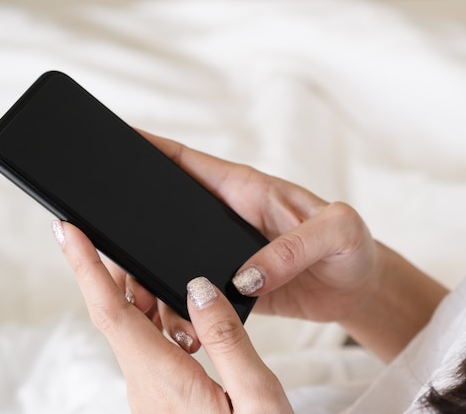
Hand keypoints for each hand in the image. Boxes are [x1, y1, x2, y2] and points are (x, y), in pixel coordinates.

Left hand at [53, 221, 293, 413]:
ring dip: (157, 304)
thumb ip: (227, 339)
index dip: (86, 268)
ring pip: (136, 331)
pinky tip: (198, 329)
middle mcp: (146, 388)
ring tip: (197, 304)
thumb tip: (198, 287)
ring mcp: (149, 395)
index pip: (113, 313)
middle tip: (161, 256)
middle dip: (130, 277)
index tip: (67, 232)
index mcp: (166, 381)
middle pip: (121, 315)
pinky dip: (166, 326)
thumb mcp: (258, 396)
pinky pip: (151, 349)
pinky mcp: (160, 397)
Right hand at [137, 130, 446, 361]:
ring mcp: (224, 252)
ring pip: (169, 255)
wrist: (358, 289)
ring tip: (140, 297)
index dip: (145, 148)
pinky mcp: (229, 287)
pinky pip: (191, 291)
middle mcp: (226, 218)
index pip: (185, 161)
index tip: (107, 144)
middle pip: (163, 212)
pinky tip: (168, 320)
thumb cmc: (351, 247)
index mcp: (244, 190)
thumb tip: (244, 278)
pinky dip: (174, 304)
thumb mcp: (336, 233)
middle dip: (131, 226)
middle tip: (112, 251)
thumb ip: (292, 249)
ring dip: (149, 274)